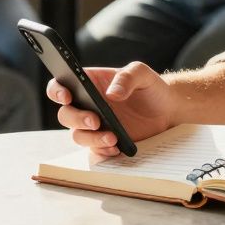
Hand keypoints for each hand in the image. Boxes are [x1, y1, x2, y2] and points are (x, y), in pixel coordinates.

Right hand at [48, 63, 176, 157]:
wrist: (168, 110)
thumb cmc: (150, 87)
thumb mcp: (142, 73)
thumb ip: (127, 77)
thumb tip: (111, 93)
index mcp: (88, 83)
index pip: (61, 85)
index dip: (57, 91)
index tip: (67, 96)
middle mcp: (86, 106)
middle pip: (65, 115)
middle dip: (76, 119)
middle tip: (95, 120)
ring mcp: (94, 126)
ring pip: (78, 136)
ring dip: (91, 138)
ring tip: (112, 137)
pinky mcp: (105, 142)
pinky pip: (95, 151)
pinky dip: (103, 151)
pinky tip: (116, 147)